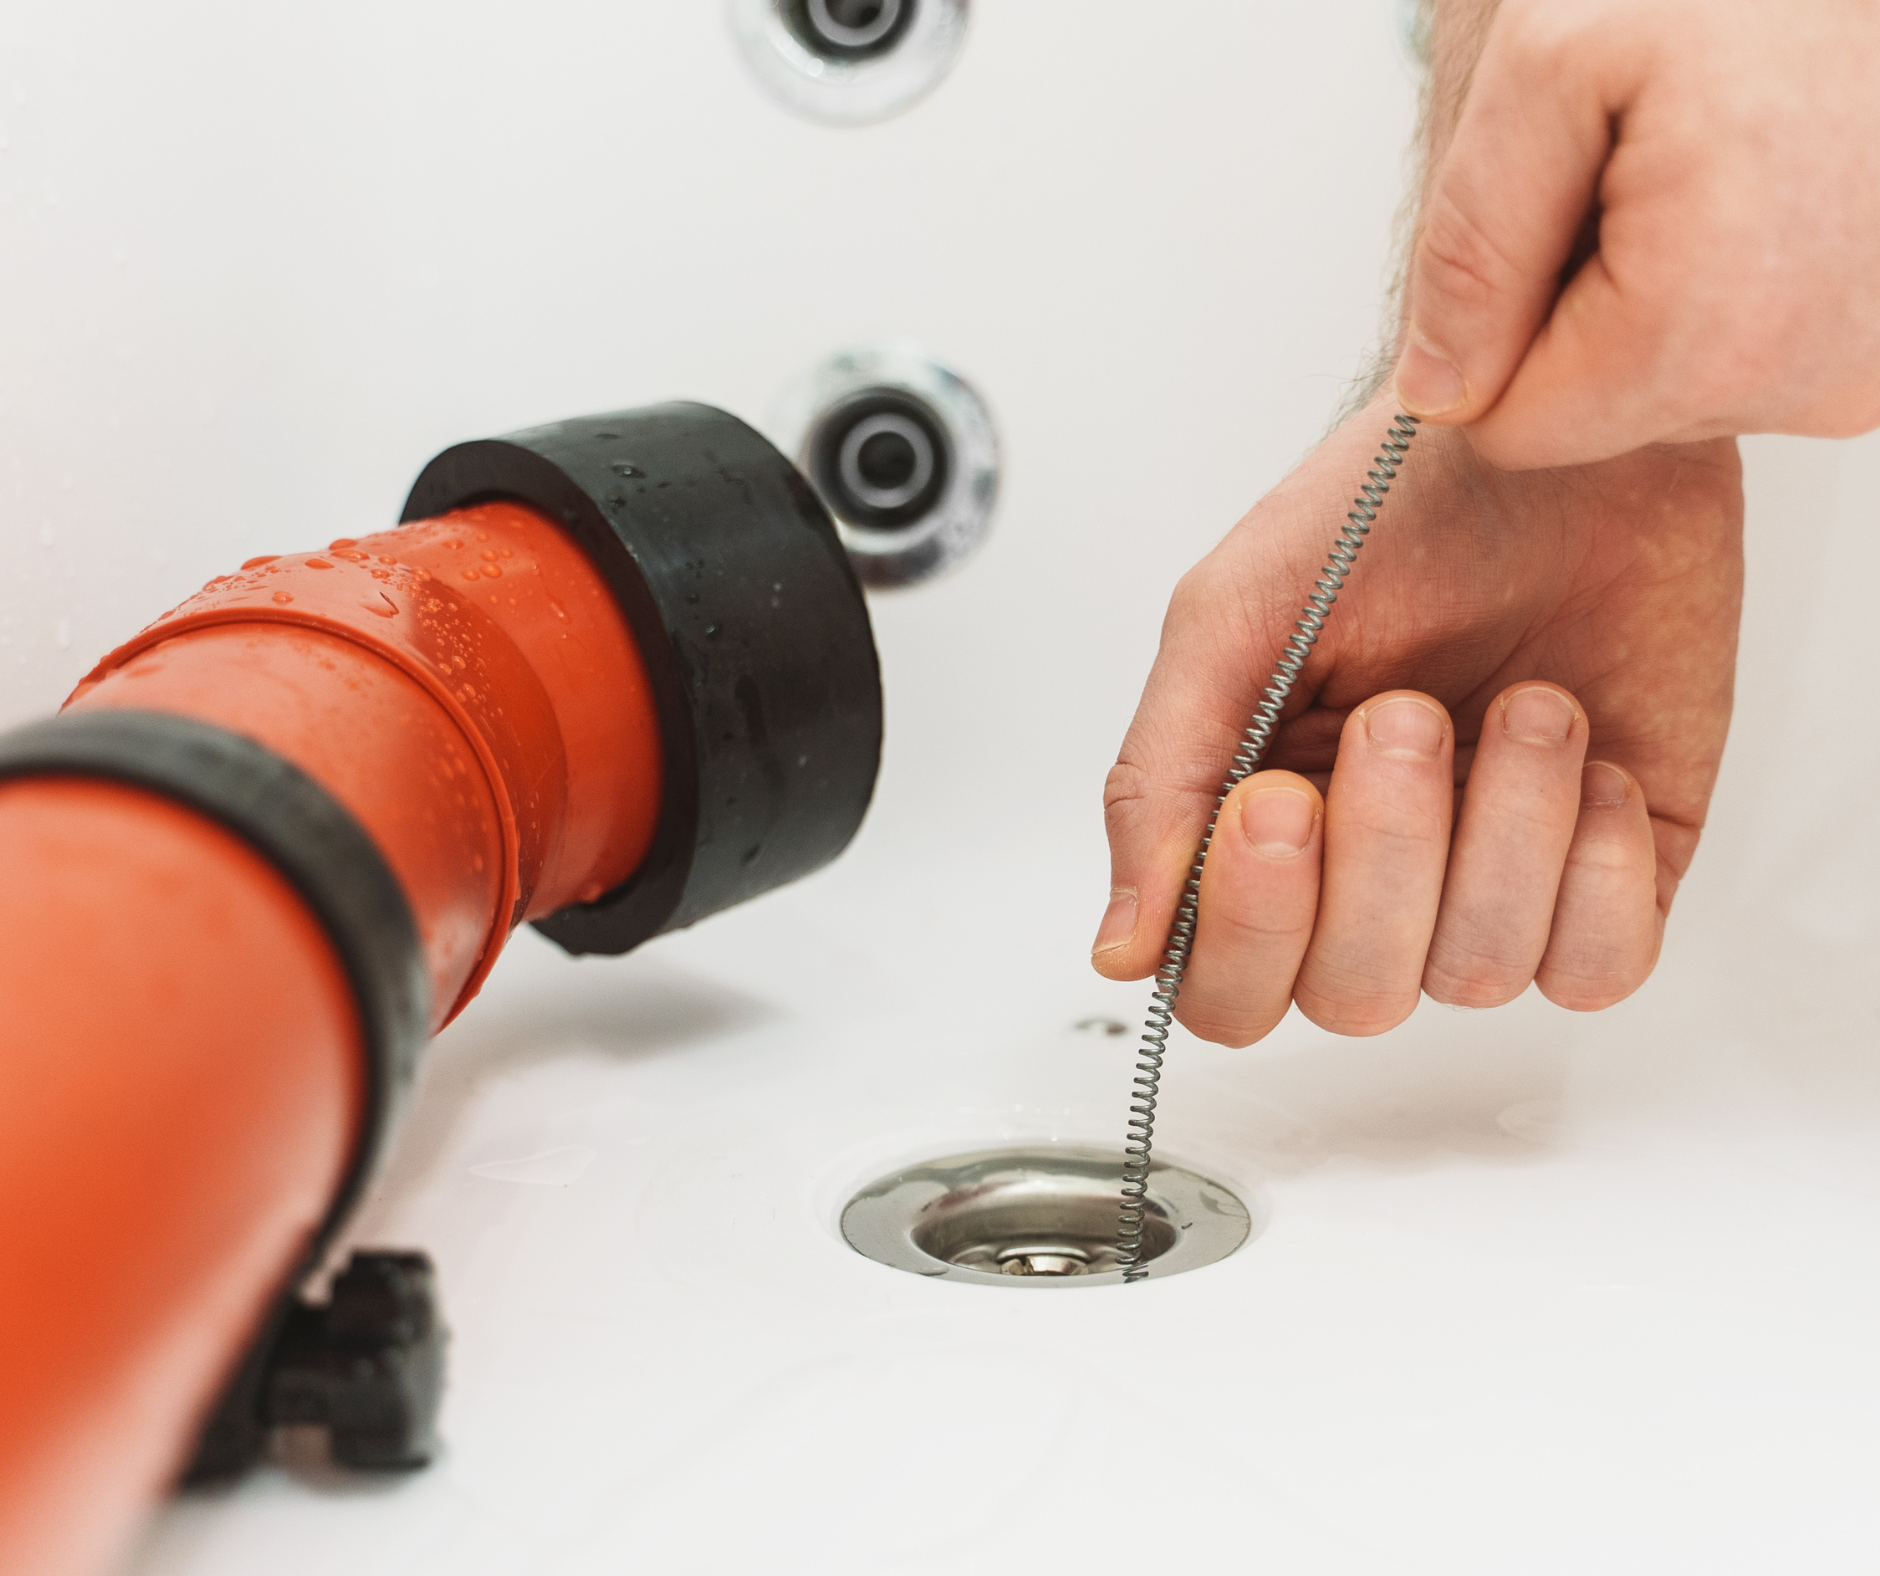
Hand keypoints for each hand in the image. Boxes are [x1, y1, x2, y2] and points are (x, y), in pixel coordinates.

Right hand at [1092, 402, 1741, 1046]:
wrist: (1558, 433)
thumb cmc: (1388, 508)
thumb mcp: (1227, 622)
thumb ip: (1156, 785)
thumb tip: (1121, 948)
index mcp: (1261, 833)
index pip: (1225, 990)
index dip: (1249, 929)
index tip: (1274, 801)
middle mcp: (1370, 878)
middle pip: (1349, 999)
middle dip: (1382, 855)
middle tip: (1405, 714)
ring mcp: (1490, 883)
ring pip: (1473, 974)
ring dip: (1501, 827)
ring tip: (1526, 703)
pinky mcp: (1608, 872)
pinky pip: (1599, 968)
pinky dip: (1593, 865)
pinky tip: (1586, 759)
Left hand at [1398, 0, 1879, 467]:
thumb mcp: (1551, 73)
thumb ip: (1470, 245)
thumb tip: (1434, 388)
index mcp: (1706, 331)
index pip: (1513, 429)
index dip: (1499, 326)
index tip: (1556, 215)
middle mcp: (1803, 379)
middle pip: (1593, 417)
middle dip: (1581, 307)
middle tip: (1642, 174)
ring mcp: (1852, 373)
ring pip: (1667, 392)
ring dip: (1654, 293)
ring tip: (1708, 172)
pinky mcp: (1876, 357)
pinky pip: (1744, 362)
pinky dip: (1725, 290)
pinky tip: (1753, 198)